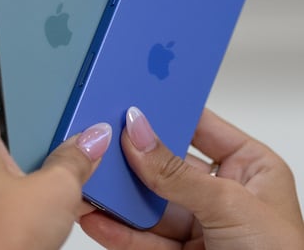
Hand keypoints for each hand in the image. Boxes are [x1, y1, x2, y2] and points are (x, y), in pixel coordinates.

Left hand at [0, 57, 111, 249]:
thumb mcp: (54, 191)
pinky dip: (5, 158)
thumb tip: (94, 138)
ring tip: (50, 131)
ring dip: (14, 133)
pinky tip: (35, 168)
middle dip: (20, 100)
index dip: (7, 60)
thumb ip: (77, 157)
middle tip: (52, 96)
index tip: (32, 57)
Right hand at [81, 107, 303, 248]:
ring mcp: (201, 224)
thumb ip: (177, 173)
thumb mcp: (230, 206)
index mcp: (250, 167)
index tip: (134, 104)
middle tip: (105, 143)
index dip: (168, 113)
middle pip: (168, 166)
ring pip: (151, 204)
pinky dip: (119, 231)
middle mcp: (224, 192)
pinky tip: (98, 218)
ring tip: (92, 183)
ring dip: (120, 197)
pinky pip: (145, 238)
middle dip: (135, 159)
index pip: (201, 126)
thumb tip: (138, 133)